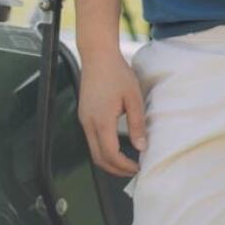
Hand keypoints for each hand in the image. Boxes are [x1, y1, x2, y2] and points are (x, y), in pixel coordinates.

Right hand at [77, 50, 146, 175]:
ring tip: (126, 160)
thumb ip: (137, 124)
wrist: (97, 54)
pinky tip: (116, 144)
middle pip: (99, 158)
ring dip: (109, 160)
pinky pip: (91, 139)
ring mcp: (83, 119)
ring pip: (93, 150)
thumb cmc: (117, 72)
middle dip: (116, 169)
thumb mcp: (133, 97)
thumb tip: (141, 147)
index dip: (124, 166)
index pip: (110, 155)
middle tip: (132, 170)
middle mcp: (89, 123)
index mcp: (102, 121)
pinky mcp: (83, 114)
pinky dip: (103, 148)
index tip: (138, 167)